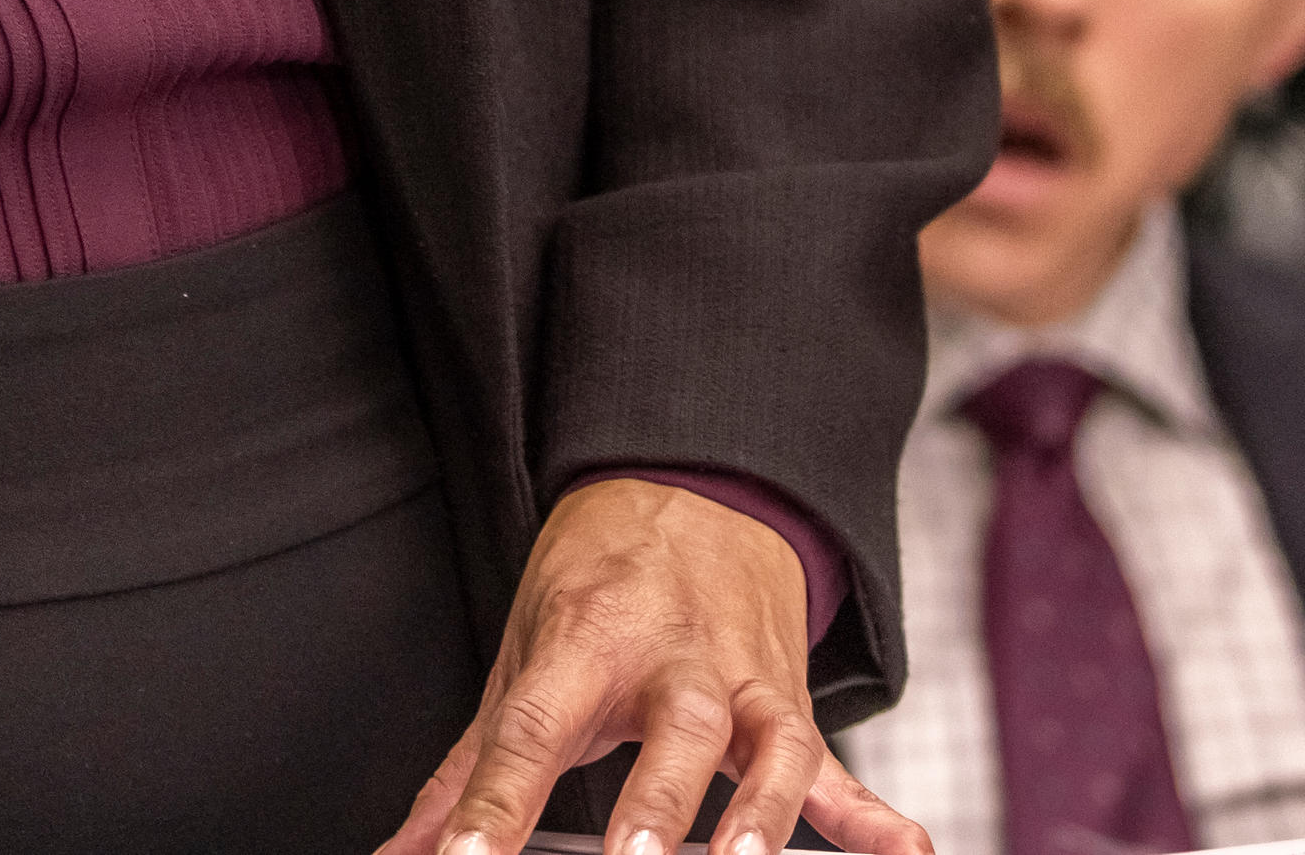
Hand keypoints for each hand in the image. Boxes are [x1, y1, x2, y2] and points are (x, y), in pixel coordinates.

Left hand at [375, 478, 924, 854]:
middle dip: (658, 805)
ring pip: (769, 744)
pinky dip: (875, 815)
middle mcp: (673, 657)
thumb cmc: (595, 586)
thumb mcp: (520, 655)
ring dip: (763, 811)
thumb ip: (468, 770)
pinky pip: (840, 764)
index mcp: (585, 642)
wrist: (691, 487)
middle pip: (674, 732)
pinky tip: (904, 852)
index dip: (497, 805)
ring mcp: (743, 679)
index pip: (533, 729)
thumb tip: (400, 853)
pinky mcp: (792, 700)